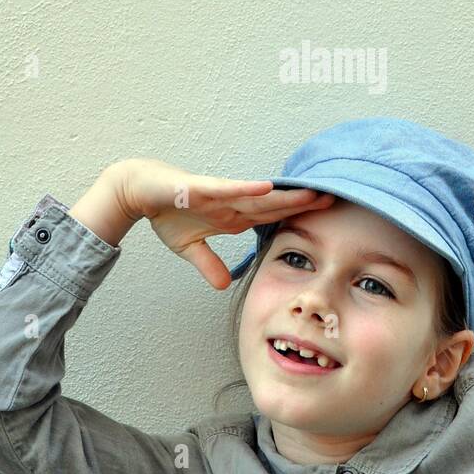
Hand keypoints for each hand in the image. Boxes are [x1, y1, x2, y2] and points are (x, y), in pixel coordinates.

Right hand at [113, 158, 334, 289]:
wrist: (138, 191)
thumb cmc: (167, 212)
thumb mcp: (190, 247)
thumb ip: (208, 264)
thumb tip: (222, 286)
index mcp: (233, 216)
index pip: (272, 217)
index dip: (297, 217)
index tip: (324, 217)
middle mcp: (232, 202)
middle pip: (274, 205)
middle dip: (302, 203)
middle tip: (335, 201)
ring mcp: (218, 194)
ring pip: (258, 196)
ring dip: (284, 195)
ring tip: (311, 194)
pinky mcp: (200, 188)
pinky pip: (227, 189)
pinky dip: (246, 189)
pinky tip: (267, 188)